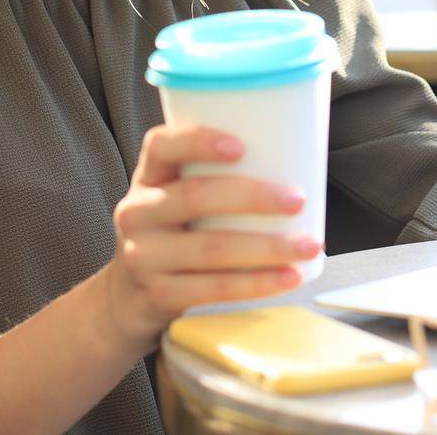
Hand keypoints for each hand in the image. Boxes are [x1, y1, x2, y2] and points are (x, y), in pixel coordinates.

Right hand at [97, 123, 323, 349]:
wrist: (128, 294)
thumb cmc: (175, 230)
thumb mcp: (175, 195)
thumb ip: (214, 176)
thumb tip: (299, 159)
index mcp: (148, 176)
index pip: (160, 146)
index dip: (198, 142)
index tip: (241, 146)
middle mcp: (138, 212)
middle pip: (195, 197)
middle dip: (253, 197)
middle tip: (296, 200)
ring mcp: (144, 256)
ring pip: (210, 248)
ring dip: (267, 247)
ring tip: (307, 245)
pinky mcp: (159, 294)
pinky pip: (214, 288)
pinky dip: (257, 283)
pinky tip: (288, 277)